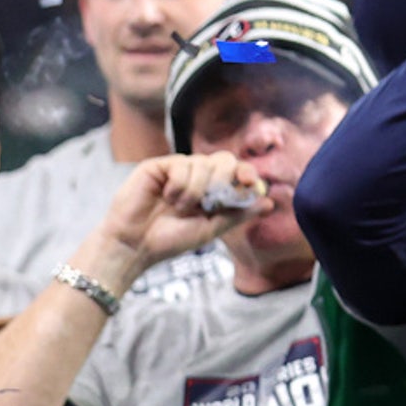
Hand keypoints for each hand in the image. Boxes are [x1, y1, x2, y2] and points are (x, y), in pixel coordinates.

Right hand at [95, 153, 269, 276]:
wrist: (135, 246)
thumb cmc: (170, 240)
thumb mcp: (211, 229)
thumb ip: (239, 213)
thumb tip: (271, 202)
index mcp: (212, 189)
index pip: (237, 171)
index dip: (247, 173)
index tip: (249, 182)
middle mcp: (197, 175)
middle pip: (225, 159)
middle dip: (223, 178)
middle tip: (210, 200)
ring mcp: (177, 168)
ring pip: (204, 162)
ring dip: (196, 190)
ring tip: (178, 207)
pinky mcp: (158, 165)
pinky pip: (182, 164)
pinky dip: (179, 185)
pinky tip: (166, 197)